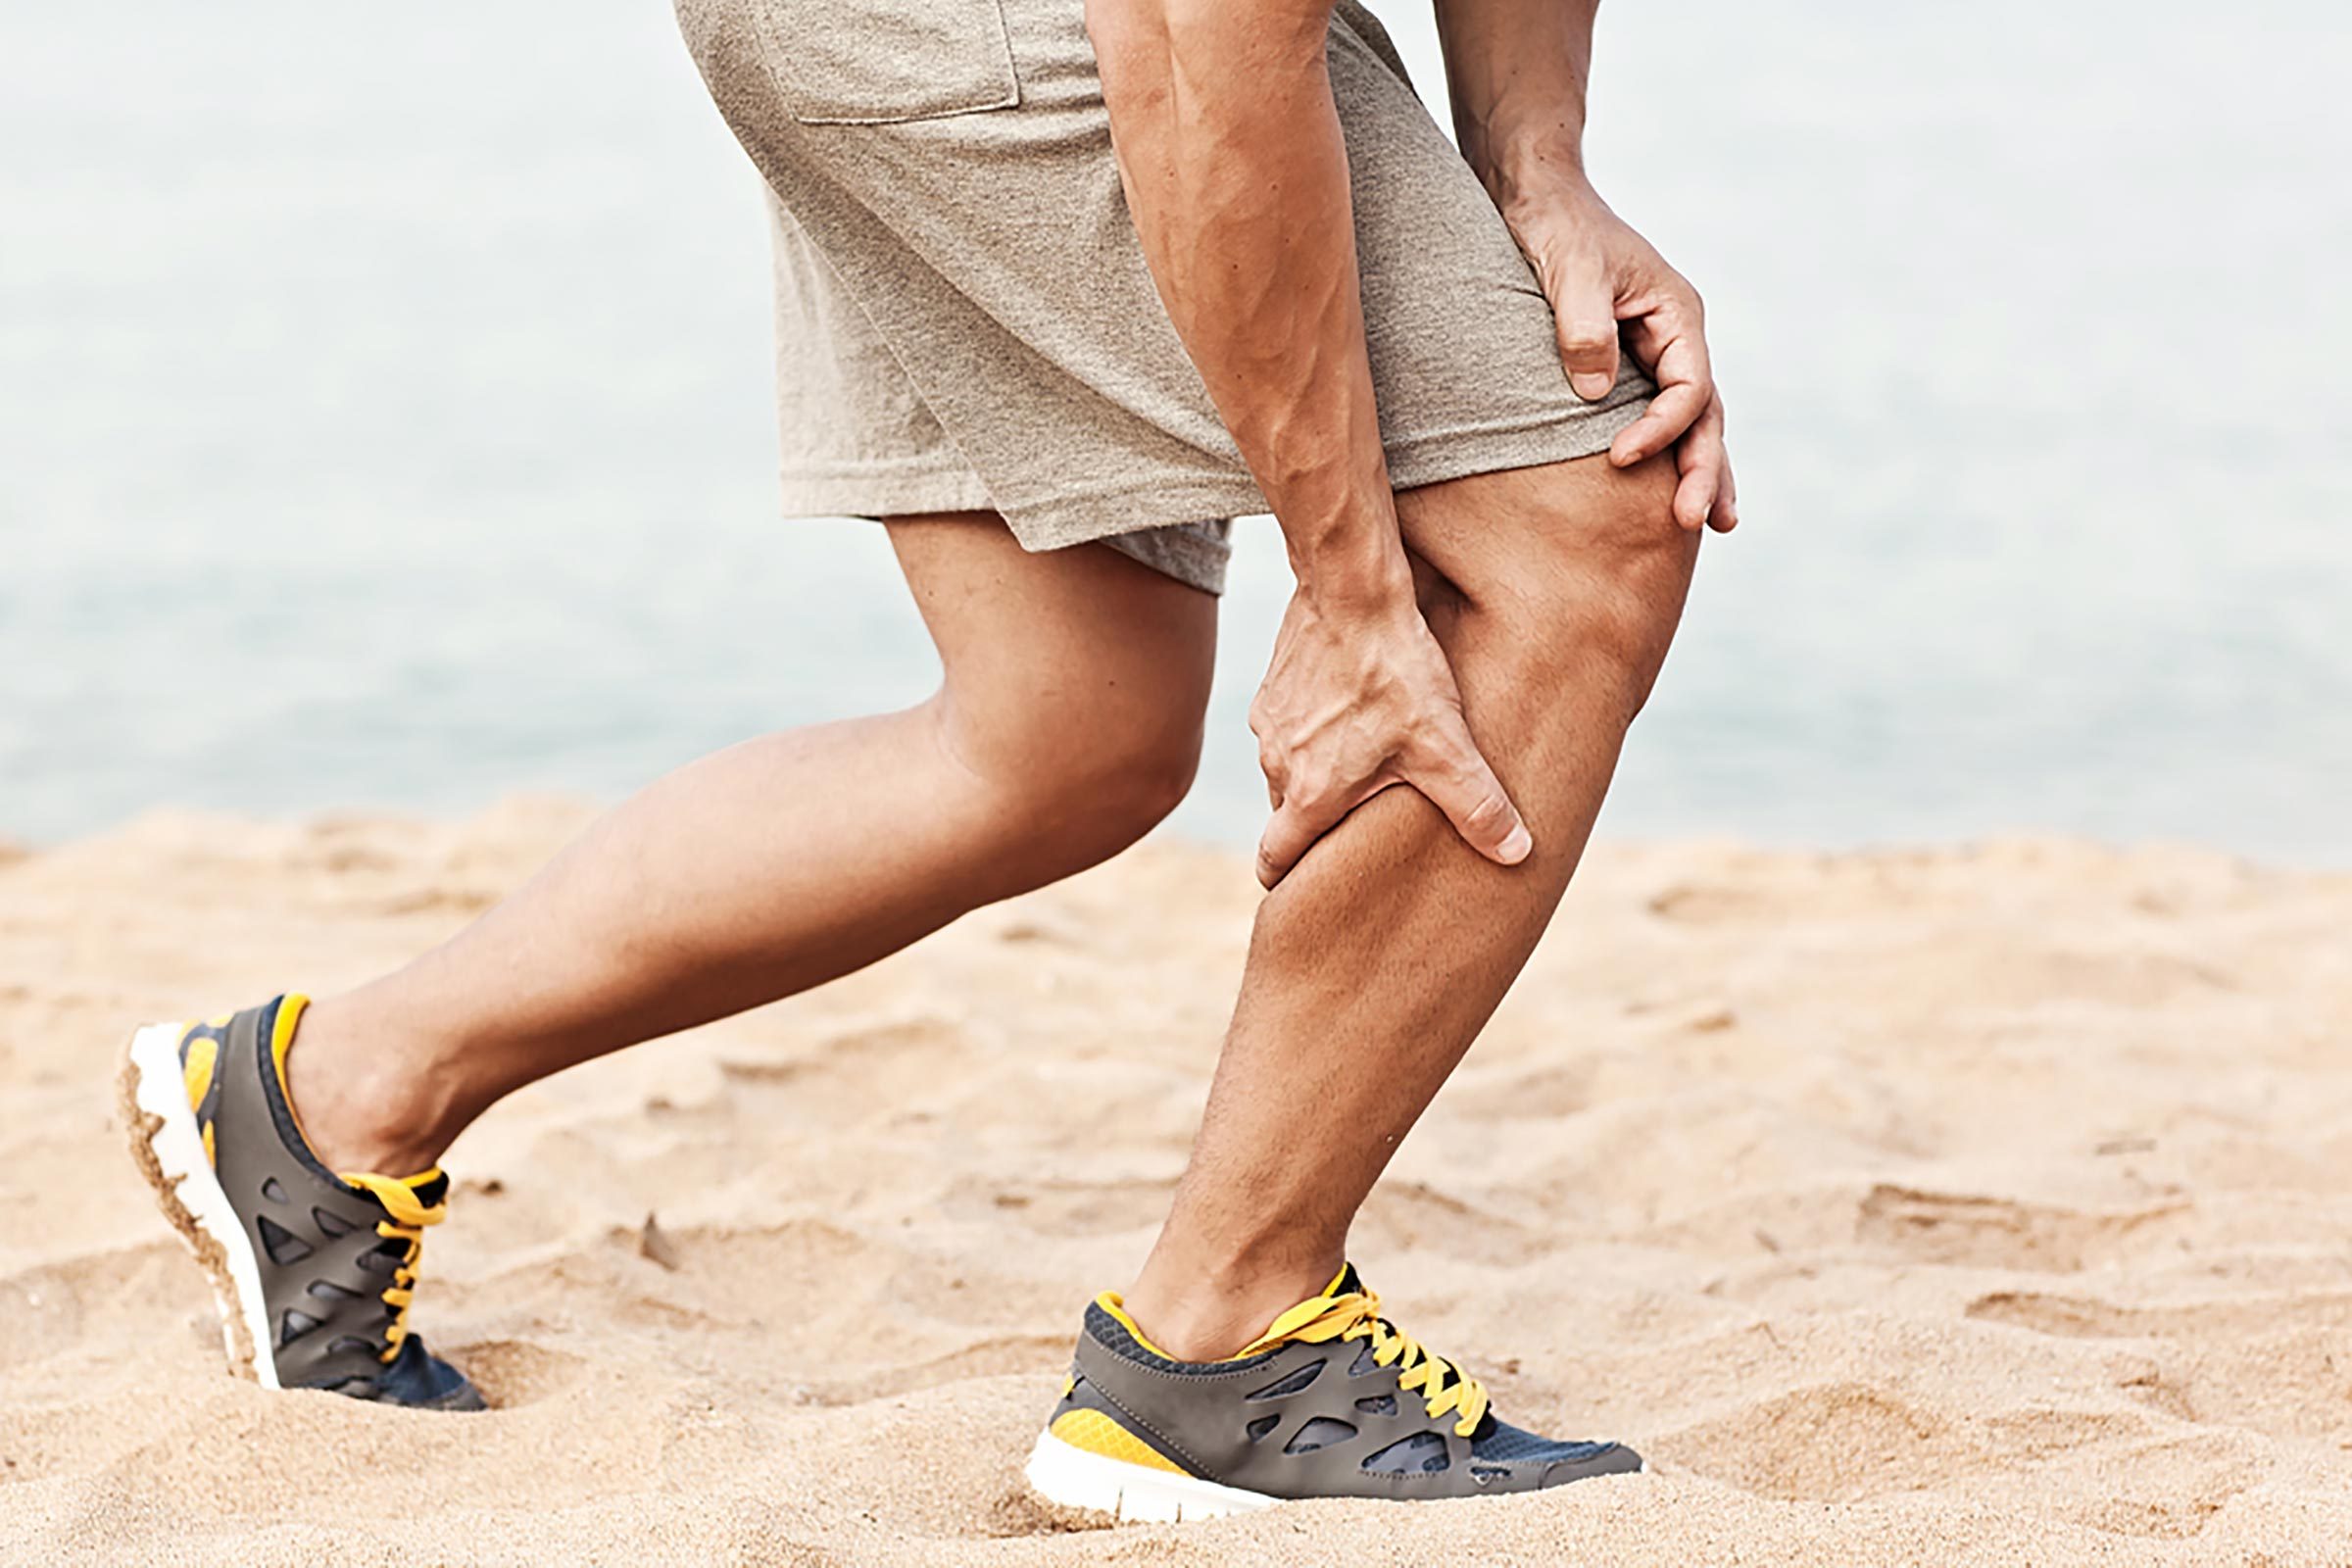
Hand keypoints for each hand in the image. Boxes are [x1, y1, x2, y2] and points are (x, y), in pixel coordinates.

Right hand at [1250, 572, 1528, 888]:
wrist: (1351, 587)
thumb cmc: (1395, 669)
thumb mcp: (1445, 744)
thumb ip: (1477, 806)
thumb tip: (1517, 854)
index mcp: (1309, 794)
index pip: (1274, 860)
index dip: (1288, 881)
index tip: (1305, 888)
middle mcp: (1277, 764)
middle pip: (1287, 815)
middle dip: (1317, 825)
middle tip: (1356, 825)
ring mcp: (1270, 722)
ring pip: (1287, 768)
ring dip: (1317, 773)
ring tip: (1365, 760)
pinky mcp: (1274, 685)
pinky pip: (1288, 725)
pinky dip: (1313, 730)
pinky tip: (1353, 710)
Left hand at [1500, 170, 1736, 533]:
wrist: (1537, 195)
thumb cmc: (1556, 224)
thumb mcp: (1570, 269)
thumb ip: (1584, 328)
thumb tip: (1595, 394)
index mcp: (1676, 313)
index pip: (1688, 387)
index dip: (1661, 428)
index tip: (1619, 458)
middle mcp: (1676, 337)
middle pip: (1703, 415)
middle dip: (1701, 469)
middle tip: (1692, 522)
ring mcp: (1655, 354)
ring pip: (1690, 423)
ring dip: (1700, 471)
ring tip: (1713, 525)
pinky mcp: (1626, 366)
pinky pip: (1657, 418)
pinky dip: (1667, 455)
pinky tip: (1669, 495)